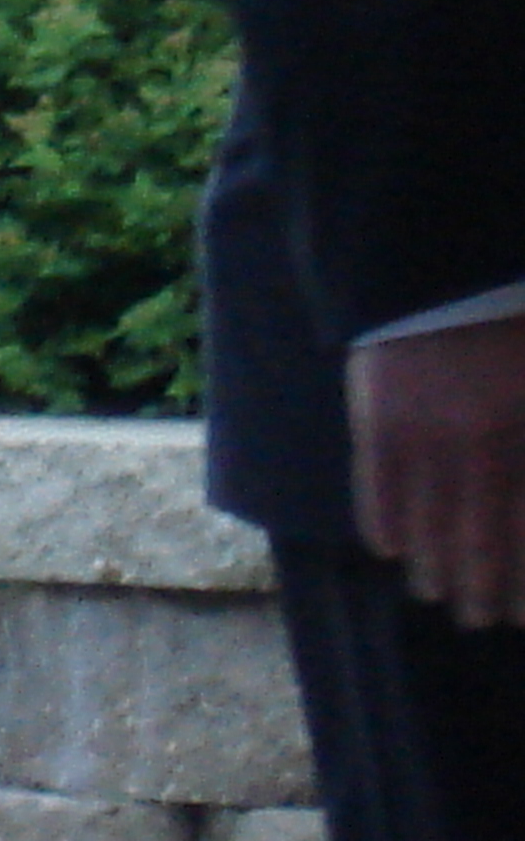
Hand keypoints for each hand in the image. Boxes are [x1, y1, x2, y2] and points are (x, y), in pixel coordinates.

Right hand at [351, 312, 524, 627]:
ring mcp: (425, 433)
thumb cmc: (506, 323)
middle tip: (478, 620)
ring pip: (429, 520)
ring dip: (433, 567)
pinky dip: (382, 522)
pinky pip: (377, 485)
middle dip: (481, 587)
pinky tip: (388, 551)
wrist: (432, 265)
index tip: (522, 613)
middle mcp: (481, 443)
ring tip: (435, 597)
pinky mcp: (376, 418)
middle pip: (481, 536)